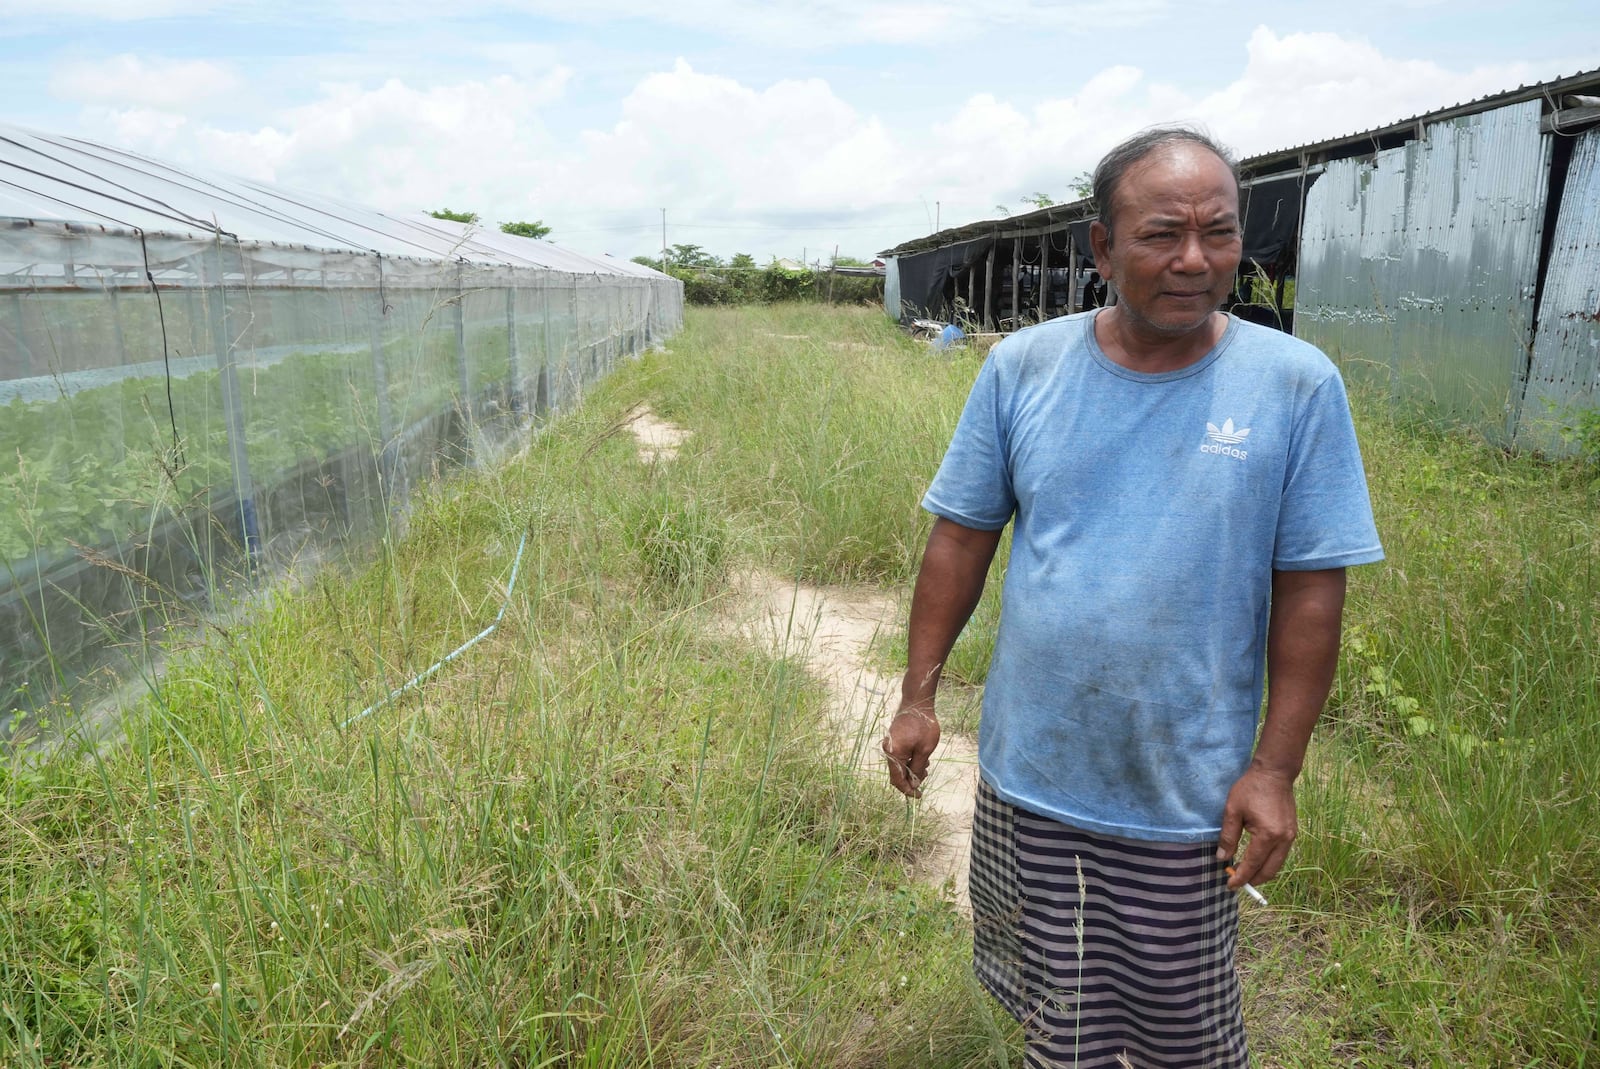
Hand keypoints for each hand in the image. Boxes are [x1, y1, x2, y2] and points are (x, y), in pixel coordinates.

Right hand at [882, 704, 939, 798]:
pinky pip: (900, 756)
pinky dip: (909, 760)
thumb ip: (918, 768)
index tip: (918, 796)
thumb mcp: (925, 750)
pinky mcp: (893, 740)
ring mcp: (890, 745)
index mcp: (894, 754)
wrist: (917, 703)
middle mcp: (888, 750)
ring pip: (899, 765)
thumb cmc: (923, 726)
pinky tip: (921, 756)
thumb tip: (914, 782)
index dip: (907, 790)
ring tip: (926, 765)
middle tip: (925, 778)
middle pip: (897, 773)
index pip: (897, 780)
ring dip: (911, 769)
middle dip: (910, 779)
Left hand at [1216, 763, 1297, 888]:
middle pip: (1269, 871)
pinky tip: (1257, 860)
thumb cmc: (1251, 789)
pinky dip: (1269, 862)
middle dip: (1253, 880)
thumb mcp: (1232, 811)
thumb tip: (1222, 859)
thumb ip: (1228, 837)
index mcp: (1267, 835)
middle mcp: (1283, 840)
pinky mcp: (1292, 833)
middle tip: (1237, 882)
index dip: (1241, 877)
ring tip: (1245, 873)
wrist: (1274, 773)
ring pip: (1277, 865)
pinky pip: (1281, 855)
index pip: (1253, 864)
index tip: (1230, 885)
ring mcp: (1291, 837)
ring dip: (1262, 872)